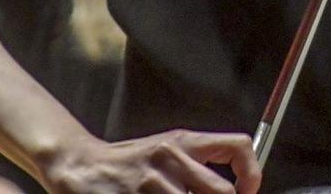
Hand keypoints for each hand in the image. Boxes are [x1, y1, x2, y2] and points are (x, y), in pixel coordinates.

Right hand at [39, 130, 260, 192]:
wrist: (79, 165)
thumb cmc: (128, 163)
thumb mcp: (167, 151)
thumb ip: (198, 166)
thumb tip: (235, 189)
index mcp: (183, 142)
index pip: (237, 146)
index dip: (251, 173)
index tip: (248, 191)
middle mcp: (171, 159)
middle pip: (221, 193)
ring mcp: (151, 184)